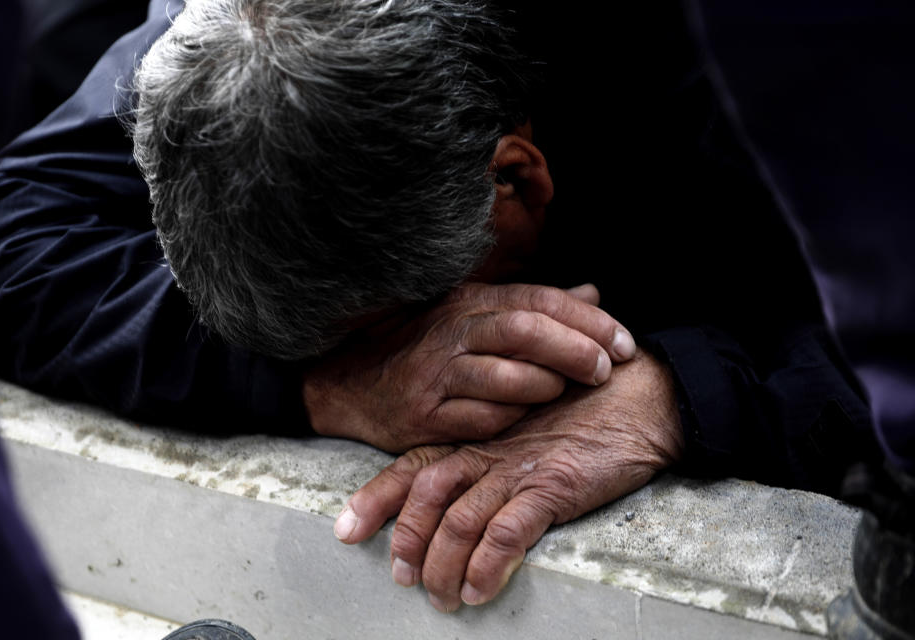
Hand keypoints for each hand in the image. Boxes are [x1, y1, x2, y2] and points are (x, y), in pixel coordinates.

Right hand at [303, 282, 636, 452]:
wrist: (350, 383)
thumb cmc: (425, 349)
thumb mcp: (474, 317)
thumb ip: (534, 309)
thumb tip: (593, 297)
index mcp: (468, 302)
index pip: (539, 301)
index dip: (588, 321)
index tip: (624, 342)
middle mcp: (452, 332)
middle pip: (527, 333)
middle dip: (577, 350)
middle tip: (607, 369)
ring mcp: (436, 375)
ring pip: (509, 378)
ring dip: (549, 387)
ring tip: (567, 392)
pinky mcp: (424, 417)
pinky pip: (484, 421)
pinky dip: (514, 419)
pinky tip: (526, 419)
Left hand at [333, 351, 683, 610]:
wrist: (642, 396)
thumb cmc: (587, 409)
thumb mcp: (529, 424)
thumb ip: (498, 448)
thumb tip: (472, 490)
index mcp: (479, 435)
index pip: (413, 465)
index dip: (377, 498)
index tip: (346, 528)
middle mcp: (489, 450)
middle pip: (425, 494)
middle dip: (404, 538)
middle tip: (399, 576)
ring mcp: (519, 468)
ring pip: (458, 521)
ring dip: (442, 566)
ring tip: (442, 598)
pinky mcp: (552, 487)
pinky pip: (507, 533)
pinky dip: (488, 566)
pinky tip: (481, 590)